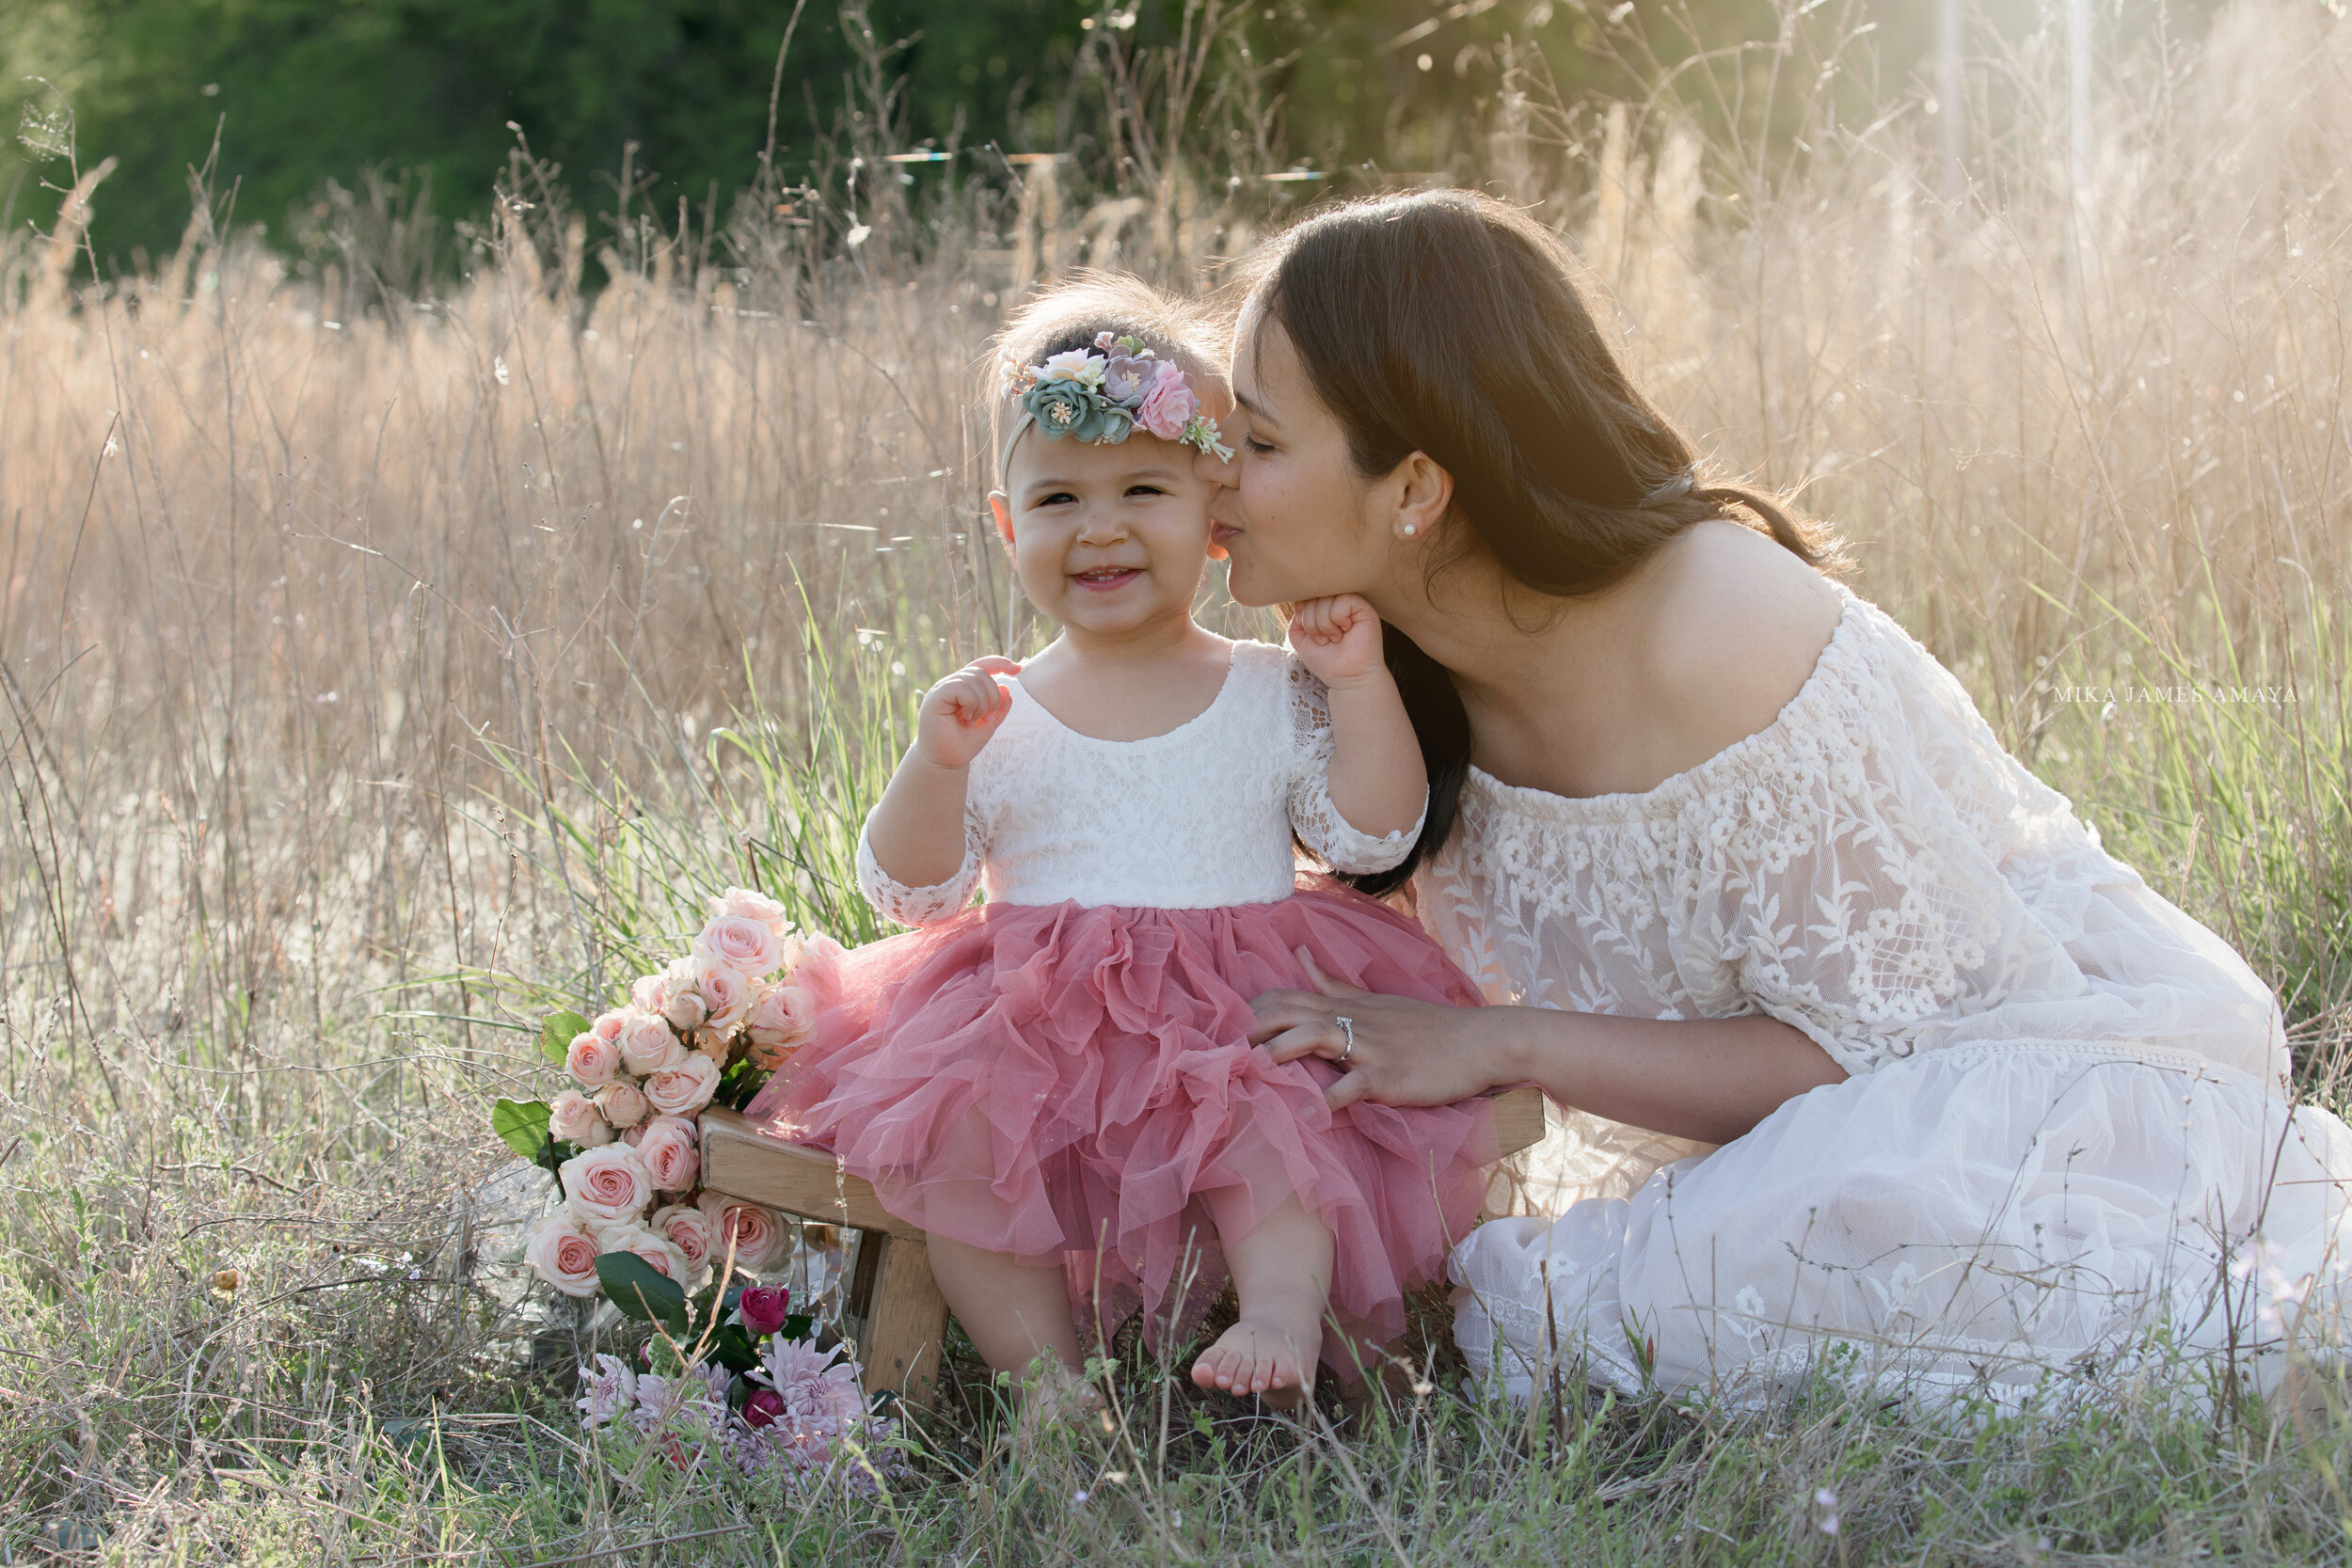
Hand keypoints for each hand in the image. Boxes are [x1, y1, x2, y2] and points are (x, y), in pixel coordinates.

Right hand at [914, 656, 1021, 769]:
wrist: (946, 762)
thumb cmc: (963, 743)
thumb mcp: (988, 723)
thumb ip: (998, 706)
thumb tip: (1007, 687)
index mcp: (963, 687)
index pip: (982, 665)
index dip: (1000, 663)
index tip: (1018, 669)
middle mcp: (951, 684)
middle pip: (981, 672)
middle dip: (993, 696)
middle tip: (987, 718)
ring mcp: (941, 689)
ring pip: (972, 678)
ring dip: (982, 703)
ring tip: (973, 721)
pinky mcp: (935, 697)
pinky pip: (960, 686)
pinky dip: (971, 703)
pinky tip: (966, 718)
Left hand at [1249, 951, 1520, 1111]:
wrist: (1482, 1041)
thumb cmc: (1430, 1026)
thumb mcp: (1377, 999)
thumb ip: (1334, 983)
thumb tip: (1300, 954)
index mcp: (1347, 1004)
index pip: (1286, 994)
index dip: (1251, 1010)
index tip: (1226, 1032)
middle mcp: (1353, 1019)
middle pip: (1289, 1010)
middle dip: (1252, 1029)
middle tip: (1222, 1054)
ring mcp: (1371, 1046)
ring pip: (1314, 1035)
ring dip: (1279, 1053)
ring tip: (1251, 1073)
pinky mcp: (1390, 1075)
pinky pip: (1353, 1085)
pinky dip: (1328, 1102)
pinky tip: (1308, 1120)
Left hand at [1286, 595, 1385, 687]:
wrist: (1348, 679)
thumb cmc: (1328, 662)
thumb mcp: (1302, 640)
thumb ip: (1296, 620)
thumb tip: (1301, 601)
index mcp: (1324, 607)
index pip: (1306, 594)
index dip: (1302, 612)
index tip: (1309, 634)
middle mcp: (1338, 602)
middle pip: (1314, 594)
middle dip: (1311, 622)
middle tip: (1323, 640)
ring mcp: (1352, 604)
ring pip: (1327, 597)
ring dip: (1324, 623)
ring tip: (1334, 639)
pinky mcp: (1364, 608)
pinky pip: (1343, 600)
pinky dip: (1338, 618)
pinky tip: (1345, 631)